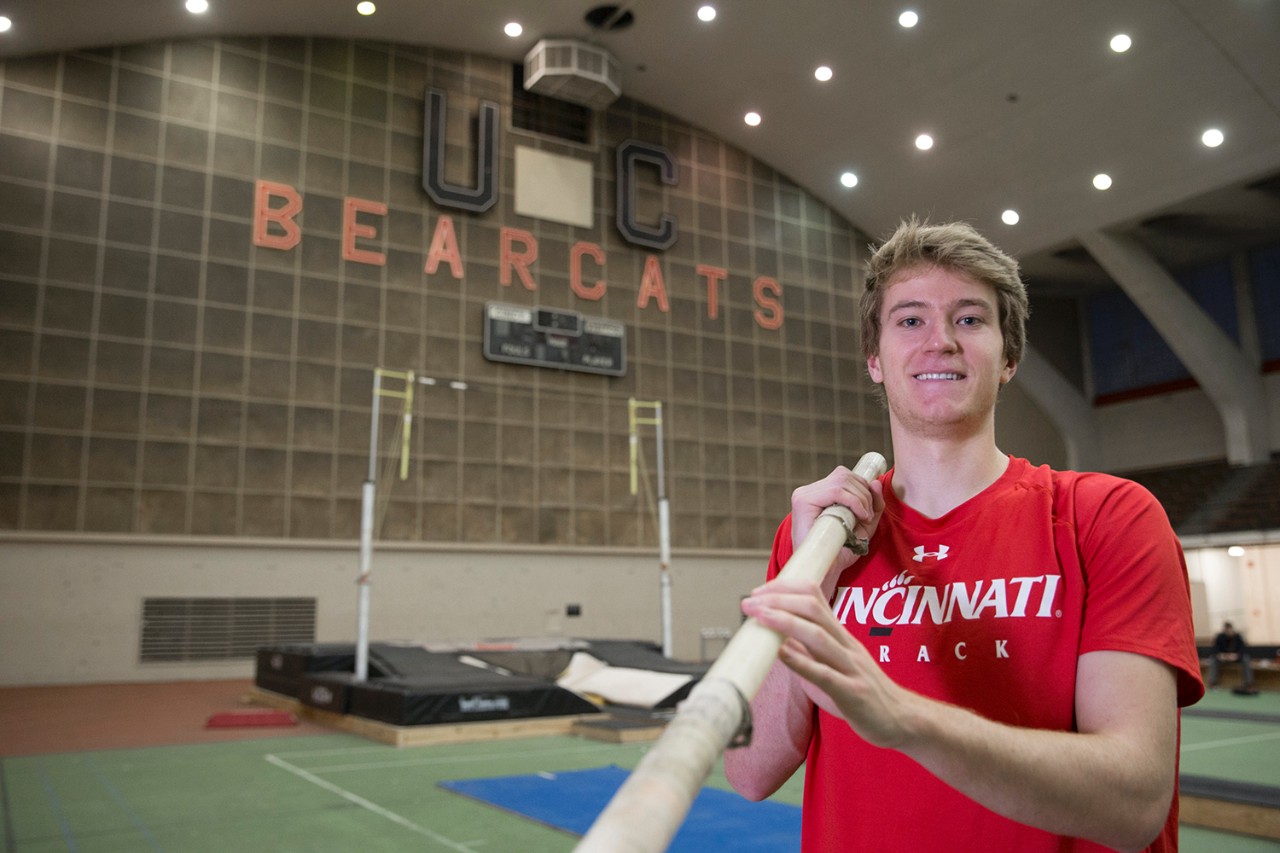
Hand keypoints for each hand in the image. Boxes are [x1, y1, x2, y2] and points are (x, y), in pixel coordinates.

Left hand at [741, 577, 916, 749]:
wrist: (902, 720)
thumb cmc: (863, 692)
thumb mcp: (832, 665)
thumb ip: (807, 651)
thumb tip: (776, 639)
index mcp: (840, 635)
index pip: (813, 596)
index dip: (784, 589)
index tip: (758, 592)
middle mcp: (845, 645)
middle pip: (813, 608)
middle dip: (778, 599)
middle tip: (749, 601)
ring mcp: (850, 667)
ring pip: (818, 635)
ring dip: (785, 621)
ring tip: (758, 616)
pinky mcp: (852, 693)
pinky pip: (825, 674)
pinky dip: (800, 662)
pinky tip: (780, 654)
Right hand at [790, 466, 884, 593]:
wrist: (827, 571)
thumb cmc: (842, 551)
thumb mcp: (864, 525)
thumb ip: (873, 504)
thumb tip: (876, 481)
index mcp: (820, 494)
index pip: (845, 476)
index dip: (863, 488)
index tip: (870, 512)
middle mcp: (809, 491)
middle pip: (845, 475)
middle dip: (864, 494)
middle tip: (867, 517)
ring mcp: (804, 495)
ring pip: (842, 481)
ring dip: (861, 499)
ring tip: (863, 518)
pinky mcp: (802, 501)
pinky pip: (835, 491)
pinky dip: (854, 502)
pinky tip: (859, 517)